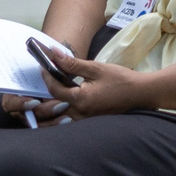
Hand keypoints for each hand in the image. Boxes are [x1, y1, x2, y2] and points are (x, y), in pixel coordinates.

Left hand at [1, 48, 152, 121]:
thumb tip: (53, 53)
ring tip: (40, 100)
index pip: (54, 89)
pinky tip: (57, 107)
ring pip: (58, 119)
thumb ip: (72, 63)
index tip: (43, 65)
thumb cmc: (121, 80)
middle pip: (51, 109)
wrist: (141, 94)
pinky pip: (68, 121)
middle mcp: (80, 113)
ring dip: (46, 111)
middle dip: (40, 98)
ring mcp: (85, 120)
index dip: (46, 77)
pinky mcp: (89, 121)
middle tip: (35, 85)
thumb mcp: (96, 68)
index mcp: (80, 99)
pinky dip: (58, 115)